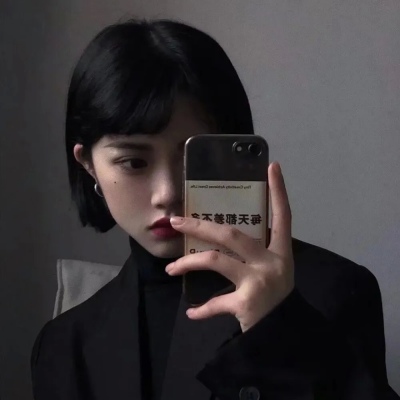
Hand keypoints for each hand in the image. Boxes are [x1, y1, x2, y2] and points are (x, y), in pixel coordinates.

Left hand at [166, 162, 294, 332]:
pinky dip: (202, 309)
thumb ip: (255, 253)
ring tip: (171, 268)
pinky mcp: (247, 303)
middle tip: (177, 220)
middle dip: (201, 225)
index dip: (278, 190)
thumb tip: (222, 236)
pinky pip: (217, 302)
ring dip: (188, 263)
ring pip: (216, 259)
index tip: (272, 166)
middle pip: (232, 234)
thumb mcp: (273, 270)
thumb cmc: (276, 298)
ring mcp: (259, 281)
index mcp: (281, 251)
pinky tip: (191, 312)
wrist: (286, 333)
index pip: (283, 215)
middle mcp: (272, 261)